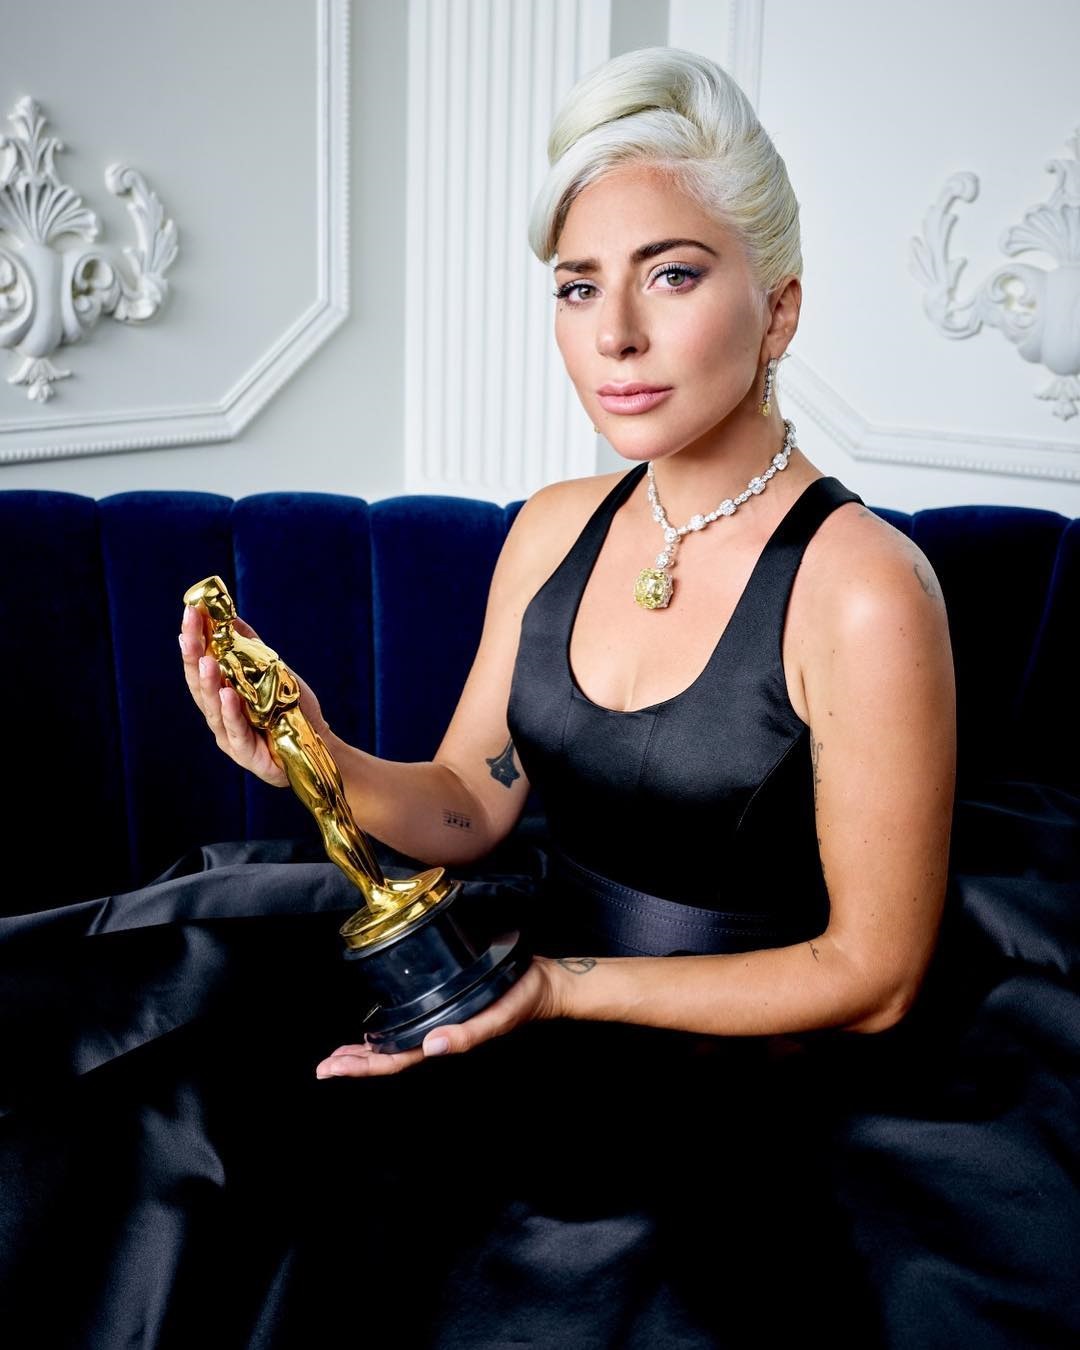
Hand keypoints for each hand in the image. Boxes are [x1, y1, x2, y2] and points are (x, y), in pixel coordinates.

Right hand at [179, 603, 327, 787]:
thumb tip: (231, 617)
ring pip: (214, 709)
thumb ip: (250, 650)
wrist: (317, 743)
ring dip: (209, 683)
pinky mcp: (248, 755)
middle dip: (193, 655)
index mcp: (221, 697)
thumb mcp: (272, 674)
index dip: (194, 640)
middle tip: (189, 628)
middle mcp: (219, 717)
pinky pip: (237, 732)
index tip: (190, 612)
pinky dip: (231, 712)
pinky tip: (228, 694)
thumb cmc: (291, 710)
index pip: (201, 665)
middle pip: (199, 685)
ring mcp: (231, 738)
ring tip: (206, 659)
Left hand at [314, 955, 562, 1077]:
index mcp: (444, 1040)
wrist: (543, 984)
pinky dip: (385, 1035)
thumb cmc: (521, 1000)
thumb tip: (431, 1047)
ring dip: (364, 1053)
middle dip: (354, 1063)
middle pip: (388, 1057)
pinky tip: (373, 1035)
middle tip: (322, 1067)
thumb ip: (467, 1034)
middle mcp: (437, 1036)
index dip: (363, 1066)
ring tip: (337, 1057)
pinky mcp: (444, 1009)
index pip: (396, 1060)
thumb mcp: (497, 1016)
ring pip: (394, 1046)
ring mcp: (439, 1025)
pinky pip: (407, 1028)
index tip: (332, 1068)